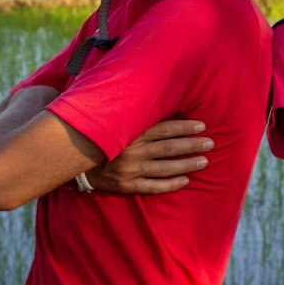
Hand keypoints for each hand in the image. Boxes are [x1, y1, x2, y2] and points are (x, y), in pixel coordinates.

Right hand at [85, 119, 212, 194]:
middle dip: (192, 145)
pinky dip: (170, 184)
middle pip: (169, 148)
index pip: (164, 128)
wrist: (73, 159)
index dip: (184, 126)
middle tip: (211, 143)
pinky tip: (186, 180)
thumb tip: (161, 97)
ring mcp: (129, 171)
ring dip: (187, 164)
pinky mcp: (126, 186)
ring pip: (165, 168)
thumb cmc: (99, 133)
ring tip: (204, 161)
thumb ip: (135, 111)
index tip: (202, 125)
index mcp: (130, 132)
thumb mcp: (114, 117)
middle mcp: (132, 152)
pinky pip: (153, 187)